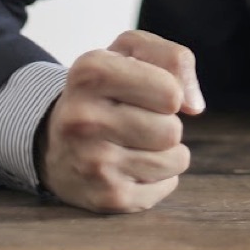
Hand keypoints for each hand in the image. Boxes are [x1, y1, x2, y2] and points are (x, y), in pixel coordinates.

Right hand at [40, 30, 205, 213]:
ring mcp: (93, 163)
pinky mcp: (105, 197)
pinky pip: (168, 186)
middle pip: (172, 129)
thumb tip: (195, 106)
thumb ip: (174, 59)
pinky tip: (131, 166)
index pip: (170, 91)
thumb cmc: (105, 89)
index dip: (169, 91)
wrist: (54, 141)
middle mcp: (84, 119)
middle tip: (137, 120)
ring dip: (166, 151)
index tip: (147, 93)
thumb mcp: (130, 52)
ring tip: (136, 143)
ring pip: (175, 159)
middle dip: (166, 124)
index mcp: (90, 73)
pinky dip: (160, 177)